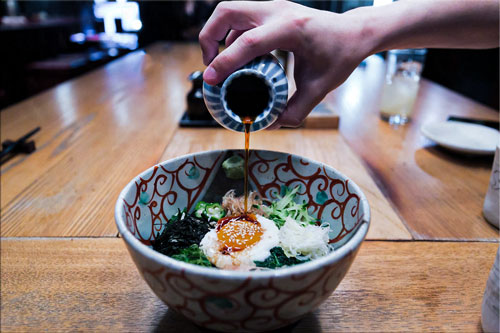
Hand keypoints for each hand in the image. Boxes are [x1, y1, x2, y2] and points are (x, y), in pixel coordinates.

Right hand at [199, 1, 372, 127]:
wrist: (354, 33)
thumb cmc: (340, 57)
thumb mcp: (319, 88)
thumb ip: (295, 111)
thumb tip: (269, 125)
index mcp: (291, 28)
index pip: (248, 42)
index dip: (224, 61)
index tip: (210, 80)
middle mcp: (278, 11)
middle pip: (226, 12)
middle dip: (208, 38)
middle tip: (210, 66)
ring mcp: (273, 7)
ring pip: (229, 11)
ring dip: (215, 34)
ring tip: (218, 61)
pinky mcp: (271, 9)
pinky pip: (240, 17)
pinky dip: (229, 34)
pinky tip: (236, 55)